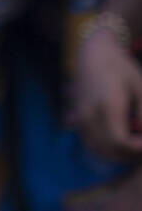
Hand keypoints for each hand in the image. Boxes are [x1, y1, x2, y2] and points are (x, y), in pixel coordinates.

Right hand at [73, 30, 141, 162]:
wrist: (93, 55)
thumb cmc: (120, 67)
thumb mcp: (140, 86)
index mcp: (108, 107)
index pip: (120, 142)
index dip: (135, 149)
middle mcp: (89, 116)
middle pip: (107, 150)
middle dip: (127, 155)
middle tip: (140, 147)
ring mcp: (79, 118)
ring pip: (95, 149)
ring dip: (114, 154)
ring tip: (131, 147)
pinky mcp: (75, 118)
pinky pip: (87, 142)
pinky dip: (102, 148)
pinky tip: (115, 142)